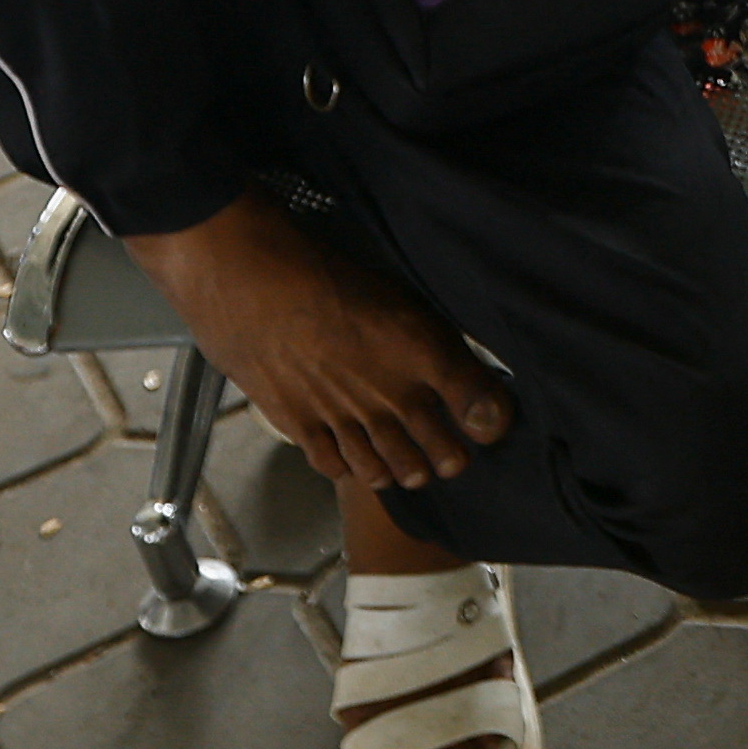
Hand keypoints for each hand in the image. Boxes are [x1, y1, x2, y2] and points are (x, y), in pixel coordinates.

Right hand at [131, 196, 513, 489]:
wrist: (253, 283)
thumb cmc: (328, 277)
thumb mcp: (400, 296)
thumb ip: (432, 340)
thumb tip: (457, 366)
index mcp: (426, 355)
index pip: (484, 408)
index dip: (494, 422)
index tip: (491, 423)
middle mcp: (392, 395)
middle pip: (441, 454)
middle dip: (451, 458)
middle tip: (451, 456)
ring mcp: (347, 416)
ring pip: (391, 470)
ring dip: (405, 471)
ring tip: (410, 467)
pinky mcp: (303, 425)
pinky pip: (337, 465)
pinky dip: (352, 466)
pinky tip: (357, 457)